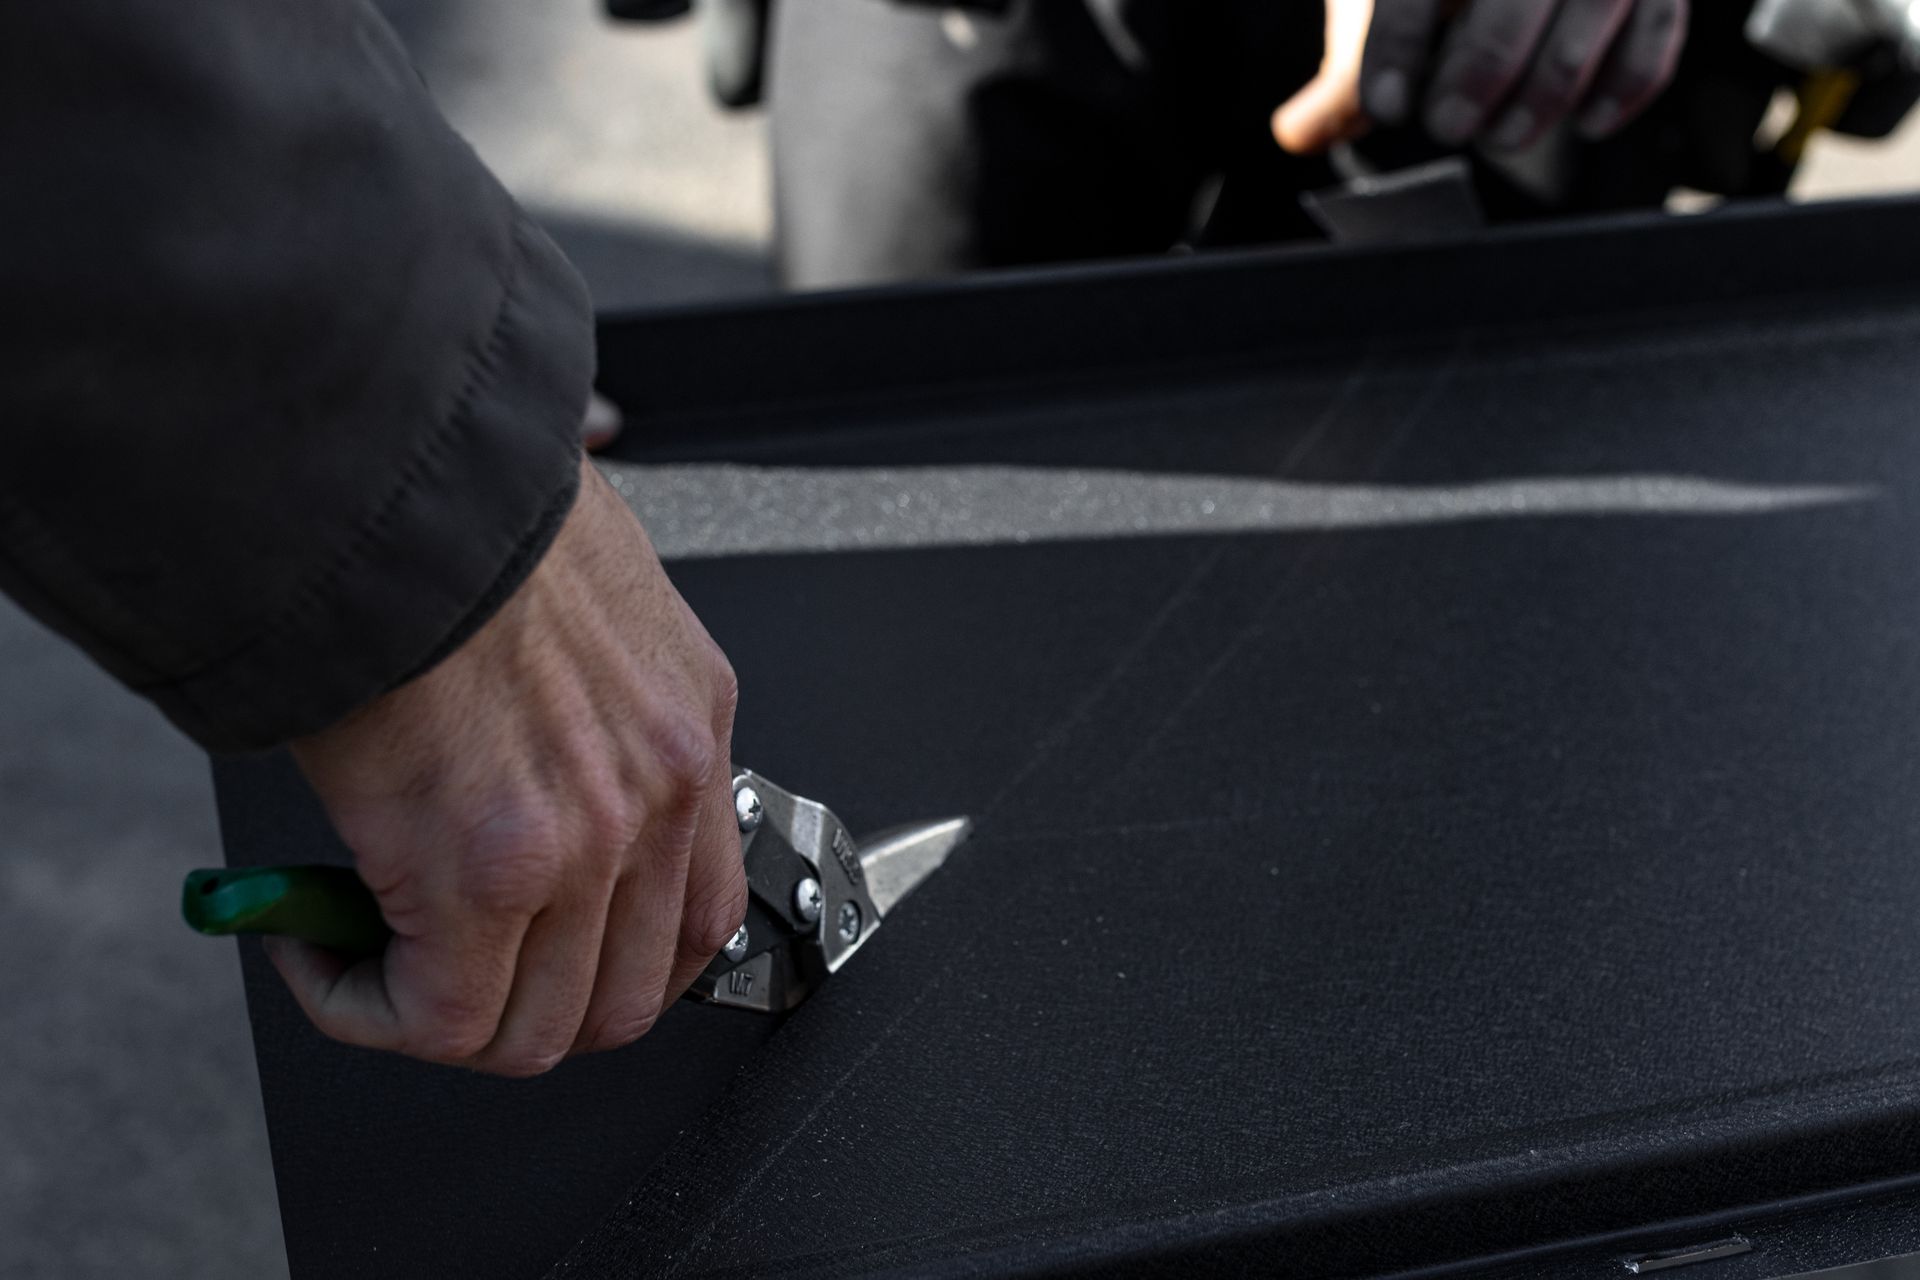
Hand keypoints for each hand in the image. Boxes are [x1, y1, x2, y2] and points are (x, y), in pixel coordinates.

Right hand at [270, 456, 747, 1076]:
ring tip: (372, 964)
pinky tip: (317, 950)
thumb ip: (589, 706)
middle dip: (527, 1012)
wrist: (399, 481)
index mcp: (687, 725)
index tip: (545, 961)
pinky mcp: (487, 870)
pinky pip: (440, 1018)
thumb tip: (527, 757)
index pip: (699, 918)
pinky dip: (367, 1008)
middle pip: (624, 1001)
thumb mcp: (589, 604)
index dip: (613, 970)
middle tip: (449, 977)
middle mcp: (660, 793)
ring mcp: (587, 842)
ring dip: (445, 1020)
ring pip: (536, 1030)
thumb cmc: (467, 516)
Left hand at [1274, 0, 1688, 154]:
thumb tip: (1301, 132)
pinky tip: (1590, 123)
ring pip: (1597, 3)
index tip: (1382, 107)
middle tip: (1450, 126)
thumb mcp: (1387, 3)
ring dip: (1550, 84)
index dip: (1397, 43)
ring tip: (1503, 135)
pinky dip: (1629, 81)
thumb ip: (1351, 71)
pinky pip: (1659, 25)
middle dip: (1481, 65)